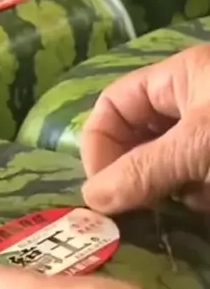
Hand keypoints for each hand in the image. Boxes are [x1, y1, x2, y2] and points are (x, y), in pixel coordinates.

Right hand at [81, 43, 209, 213]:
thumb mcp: (198, 144)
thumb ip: (143, 170)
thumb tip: (90, 199)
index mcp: (179, 79)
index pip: (113, 106)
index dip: (99, 145)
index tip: (103, 189)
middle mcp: (189, 106)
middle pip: (134, 140)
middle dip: (132, 175)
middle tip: (134, 209)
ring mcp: (206, 140)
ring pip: (162, 169)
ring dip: (167, 193)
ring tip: (192, 201)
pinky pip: (192, 186)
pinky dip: (194, 200)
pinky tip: (208, 205)